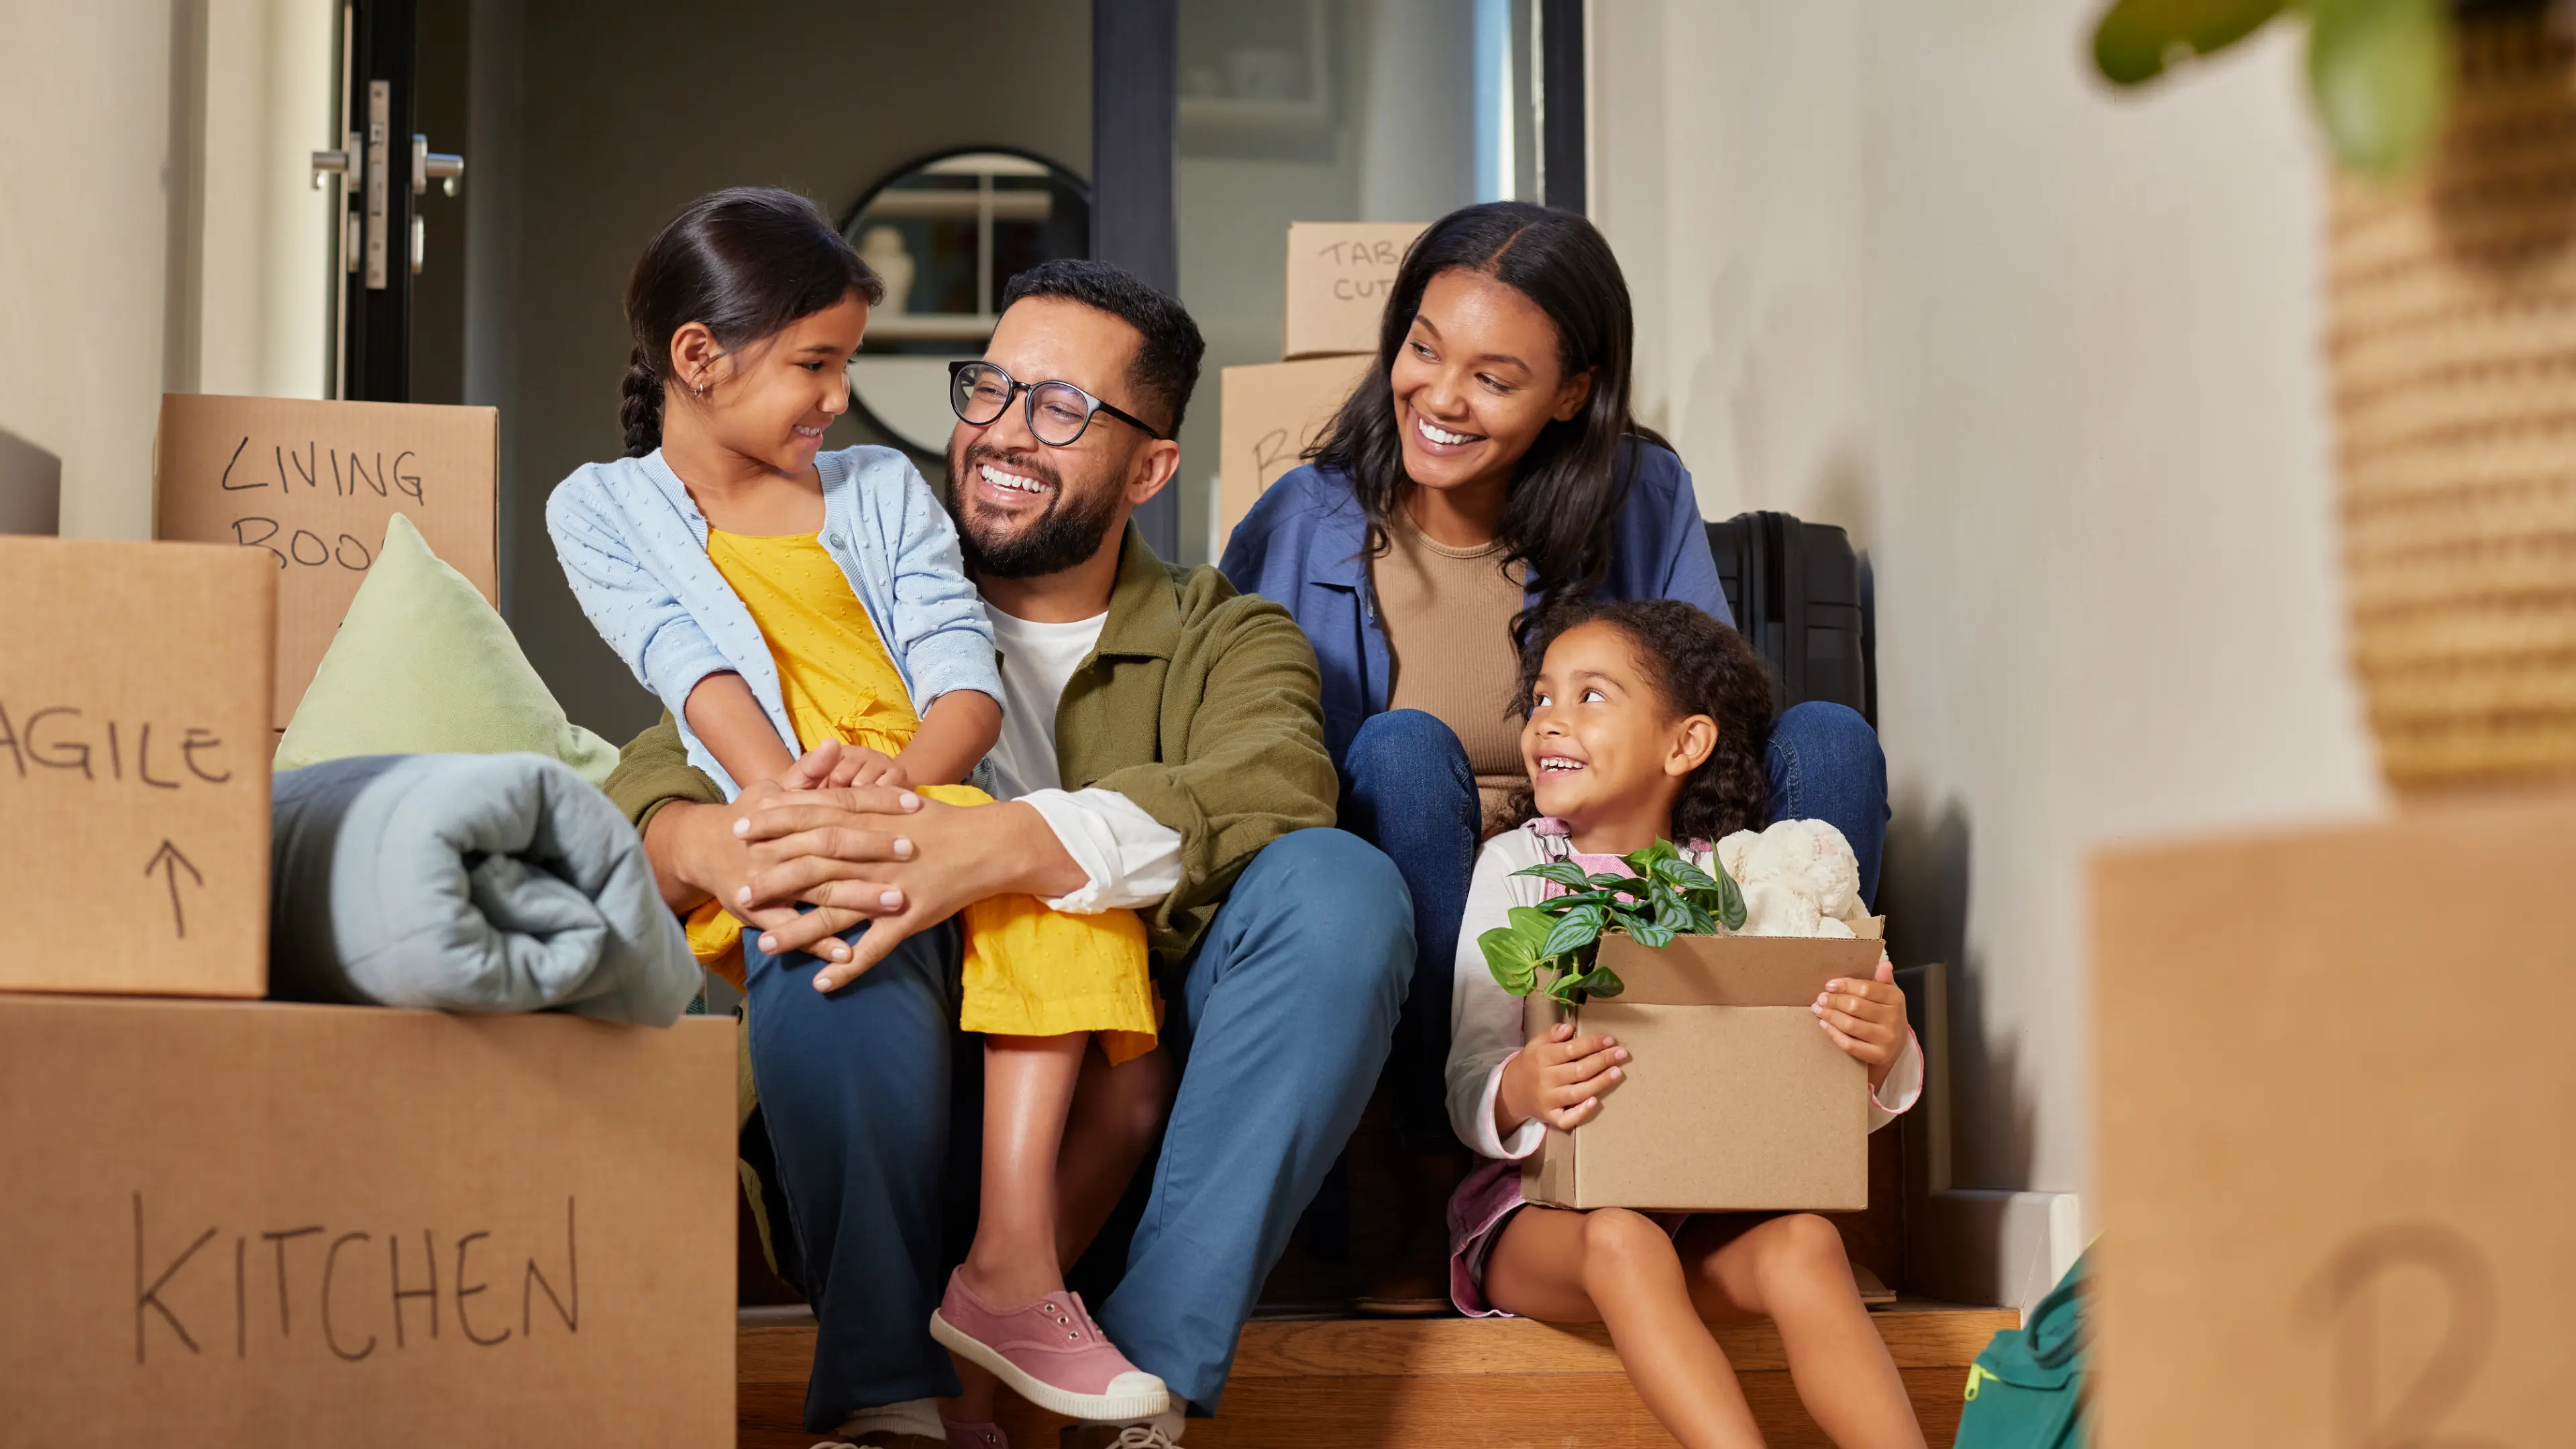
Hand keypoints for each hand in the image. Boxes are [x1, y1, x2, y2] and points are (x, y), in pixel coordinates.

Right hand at [705, 740, 906, 967]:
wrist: (700, 850)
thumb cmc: (748, 818)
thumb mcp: (772, 790)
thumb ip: (806, 773)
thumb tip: (833, 745)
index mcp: (788, 812)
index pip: (840, 803)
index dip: (877, 802)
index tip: (914, 803)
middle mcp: (780, 845)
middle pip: (832, 845)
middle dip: (874, 847)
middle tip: (913, 849)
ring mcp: (770, 881)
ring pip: (819, 890)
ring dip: (858, 898)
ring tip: (897, 902)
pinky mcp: (761, 913)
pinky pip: (794, 929)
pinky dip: (820, 942)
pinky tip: (850, 953)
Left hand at [733, 790, 1079, 992]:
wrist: (990, 844)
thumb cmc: (940, 822)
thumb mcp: (895, 802)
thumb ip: (855, 800)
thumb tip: (817, 791)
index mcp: (869, 821)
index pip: (813, 818)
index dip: (775, 824)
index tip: (742, 829)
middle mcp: (875, 854)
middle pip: (817, 865)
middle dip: (776, 879)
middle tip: (741, 892)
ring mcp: (892, 888)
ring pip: (838, 911)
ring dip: (800, 931)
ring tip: (764, 946)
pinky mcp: (910, 918)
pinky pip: (876, 947)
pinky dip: (849, 967)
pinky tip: (823, 985)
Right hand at [1496, 1022, 1629, 1135]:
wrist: (1511, 1092)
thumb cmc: (1530, 1064)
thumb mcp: (1536, 1044)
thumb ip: (1551, 1033)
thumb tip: (1570, 1028)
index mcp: (1542, 1057)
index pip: (1572, 1049)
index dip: (1592, 1043)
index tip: (1610, 1039)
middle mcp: (1545, 1079)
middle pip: (1579, 1070)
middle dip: (1603, 1060)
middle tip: (1622, 1053)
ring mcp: (1548, 1100)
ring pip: (1578, 1092)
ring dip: (1600, 1082)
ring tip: (1617, 1072)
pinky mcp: (1550, 1117)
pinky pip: (1567, 1118)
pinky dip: (1581, 1112)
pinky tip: (1595, 1102)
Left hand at [1815, 955, 1907, 1088]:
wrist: (1895, 1044)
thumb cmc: (1886, 1014)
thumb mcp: (1887, 994)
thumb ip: (1882, 979)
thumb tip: (1883, 964)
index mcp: (1895, 998)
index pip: (1865, 989)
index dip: (1844, 986)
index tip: (1829, 986)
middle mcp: (1894, 1019)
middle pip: (1855, 1006)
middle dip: (1833, 1001)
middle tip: (1820, 999)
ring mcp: (1887, 1039)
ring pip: (1850, 1025)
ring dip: (1829, 1016)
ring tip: (1818, 1010)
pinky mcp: (1878, 1056)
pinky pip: (1850, 1045)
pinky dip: (1833, 1034)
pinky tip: (1824, 1025)